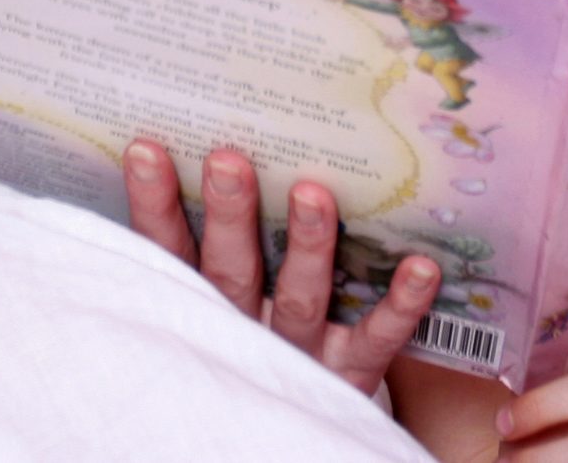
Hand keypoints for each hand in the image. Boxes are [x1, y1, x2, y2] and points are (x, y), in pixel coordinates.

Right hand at [121, 140, 437, 395]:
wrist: (294, 424)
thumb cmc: (254, 328)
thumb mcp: (217, 291)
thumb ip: (210, 239)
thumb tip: (198, 143)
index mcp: (206, 305)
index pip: (170, 254)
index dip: (154, 206)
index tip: (146, 148)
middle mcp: (248, 331)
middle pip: (233, 273)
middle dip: (228, 216)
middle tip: (226, 159)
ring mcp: (302, 354)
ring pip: (301, 300)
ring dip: (307, 246)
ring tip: (311, 193)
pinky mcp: (352, 374)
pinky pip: (377, 338)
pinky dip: (399, 304)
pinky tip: (421, 265)